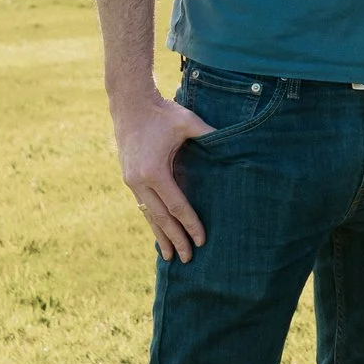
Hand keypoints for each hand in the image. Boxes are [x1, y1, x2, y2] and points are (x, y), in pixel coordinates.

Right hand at [113, 90, 214, 260]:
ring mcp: (132, 182)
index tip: (201, 240)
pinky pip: (143, 206)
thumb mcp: (188, 122)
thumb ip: (209, 134)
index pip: (177, 205)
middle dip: (176, 239)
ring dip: (160, 237)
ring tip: (169, 257)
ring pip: (149, 216)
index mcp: (154, 171)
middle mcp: (140, 182)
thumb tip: (235, 142)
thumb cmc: (162, 113)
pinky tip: (158, 234)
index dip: (190, 224)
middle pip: (161, 218)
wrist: (130, 104)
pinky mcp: (129, 180)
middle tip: (188, 260)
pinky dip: (152, 222)